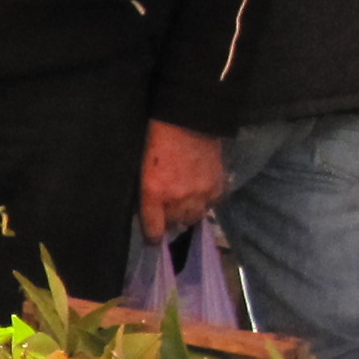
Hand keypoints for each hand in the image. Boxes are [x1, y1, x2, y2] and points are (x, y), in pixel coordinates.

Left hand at [140, 121, 226, 241]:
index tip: (152, 239)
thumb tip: (146, 210)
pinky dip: (205, 201)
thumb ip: (144, 192)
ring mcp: (199, 193)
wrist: (189, 118)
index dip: (152, 238)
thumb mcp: (142, 166)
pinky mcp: (217, 187)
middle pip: (175, 225)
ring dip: (188, 212)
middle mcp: (177, 198)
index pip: (153, 230)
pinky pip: (211, 205)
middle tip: (169, 207)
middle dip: (170, 220)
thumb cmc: (158, 137)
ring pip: (194, 217)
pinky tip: (200, 189)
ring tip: (185, 199)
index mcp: (153, 192)